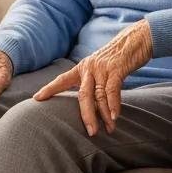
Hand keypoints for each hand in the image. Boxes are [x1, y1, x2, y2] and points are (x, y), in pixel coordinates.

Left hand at [32, 21, 152, 136]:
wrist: (134, 40)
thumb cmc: (116, 59)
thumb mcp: (99, 68)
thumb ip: (93, 83)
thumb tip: (90, 105)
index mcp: (82, 68)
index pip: (62, 80)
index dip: (49, 89)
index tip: (36, 99)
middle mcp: (89, 68)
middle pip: (83, 95)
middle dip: (86, 115)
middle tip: (91, 132)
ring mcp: (103, 68)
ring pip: (99, 96)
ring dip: (105, 115)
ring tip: (108, 129)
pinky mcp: (117, 69)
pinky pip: (112, 90)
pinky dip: (113, 105)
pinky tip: (114, 117)